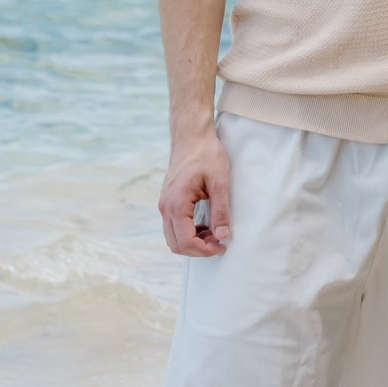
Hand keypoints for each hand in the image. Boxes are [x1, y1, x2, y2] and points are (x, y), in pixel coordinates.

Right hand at [158, 127, 231, 256]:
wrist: (191, 136)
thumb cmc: (206, 155)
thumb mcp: (220, 183)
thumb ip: (221, 211)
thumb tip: (223, 236)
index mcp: (176, 204)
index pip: (186, 241)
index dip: (205, 250)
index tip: (222, 246)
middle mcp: (165, 207)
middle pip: (176, 244)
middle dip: (198, 250)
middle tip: (219, 243)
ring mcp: (164, 204)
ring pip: (173, 237)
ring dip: (193, 242)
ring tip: (215, 234)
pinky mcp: (168, 201)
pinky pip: (174, 226)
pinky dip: (188, 232)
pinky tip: (206, 225)